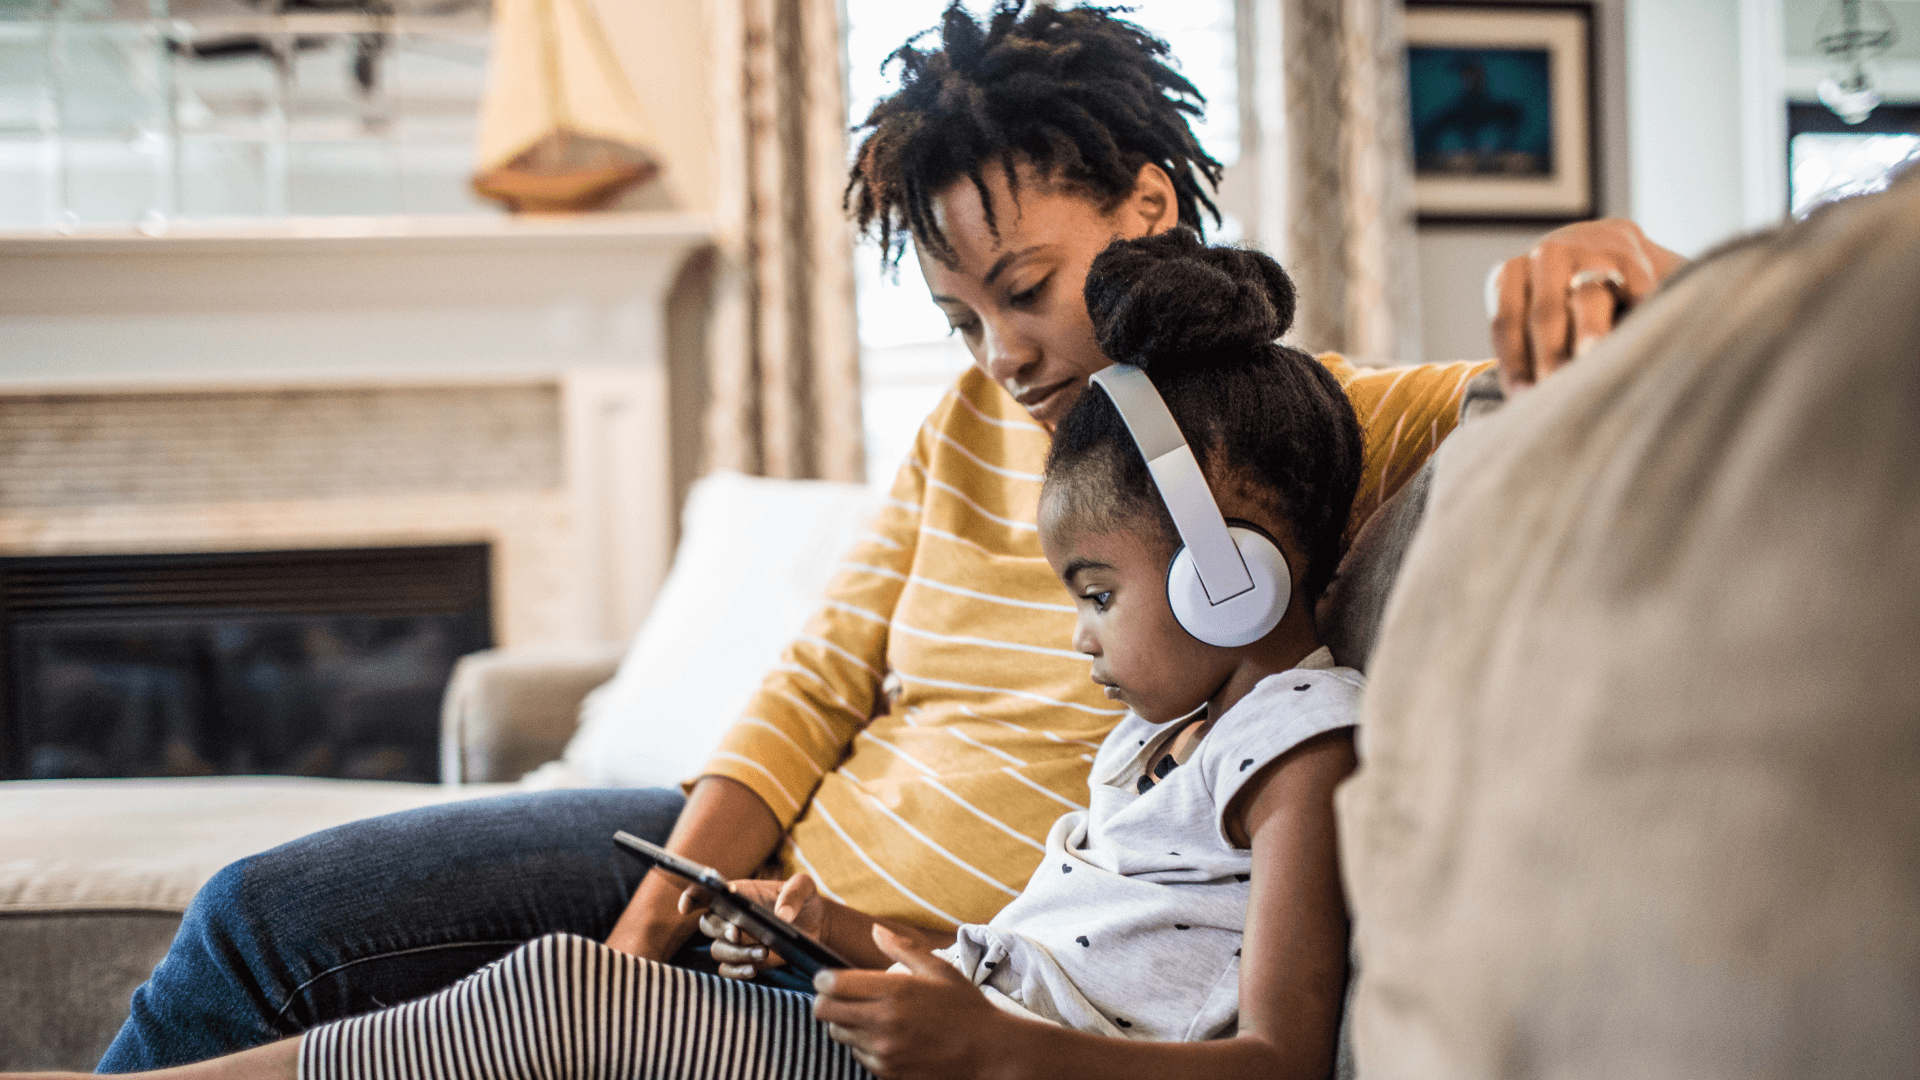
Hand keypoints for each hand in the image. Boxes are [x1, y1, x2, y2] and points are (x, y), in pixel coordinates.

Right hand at [680, 872, 828, 979]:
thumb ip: (794, 893)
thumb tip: (781, 915)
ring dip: (736, 953)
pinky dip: (736, 972)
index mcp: (739, 893)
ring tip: (763, 951)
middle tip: (738, 934)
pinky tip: (753, 970)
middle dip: (719, 929)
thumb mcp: (806, 887)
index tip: (687, 907)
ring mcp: (737, 941)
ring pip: (718, 950)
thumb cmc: (805, 900)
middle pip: (707, 924)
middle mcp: (731, 917)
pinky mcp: (745, 961)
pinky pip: (728, 970)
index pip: (705, 894)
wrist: (817, 925)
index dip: (691, 898)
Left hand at [812, 926, 1004, 1079]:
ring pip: (837, 1034)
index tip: (831, 977)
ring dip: (844, 1023)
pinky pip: (857, 1055)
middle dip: (826, 1000)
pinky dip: (862, 1045)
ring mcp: (883, 1051)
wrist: (989, 1054)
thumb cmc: (966, 1008)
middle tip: (841, 995)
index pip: (832, 984)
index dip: (824, 978)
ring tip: (866, 1015)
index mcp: (895, 991)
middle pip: (824, 1011)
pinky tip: (884, 1036)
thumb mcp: (940, 970)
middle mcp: (884, 1022)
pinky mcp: (887, 1072)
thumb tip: (875, 930)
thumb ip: (903, 948)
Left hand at [1489, 218, 1683, 392]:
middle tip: (1556, 390)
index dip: (1514, 363)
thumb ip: (1529, 348)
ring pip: (1587, 297)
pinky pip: (1633, 287)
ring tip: (1592, 360)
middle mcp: (1546, 258)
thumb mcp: (1537, 313)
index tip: (1524, 398)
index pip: (1507, 323)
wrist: (1609, 243)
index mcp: (1512, 275)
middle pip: (1545, 315)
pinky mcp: (1629, 254)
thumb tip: (1527, 402)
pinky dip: (1637, 311)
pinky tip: (1643, 336)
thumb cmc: (1565, 298)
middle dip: (1551, 356)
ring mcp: (1588, 252)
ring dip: (1590, 333)